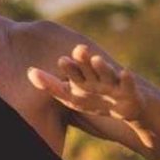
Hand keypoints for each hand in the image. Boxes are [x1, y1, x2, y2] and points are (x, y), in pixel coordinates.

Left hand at [26, 44, 144, 121]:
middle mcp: (96, 77)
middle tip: (78, 49)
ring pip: (107, 73)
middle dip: (84, 60)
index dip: (69, 68)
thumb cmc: (93, 100)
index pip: (73, 72)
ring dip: (102, 66)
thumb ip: (51, 86)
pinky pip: (128, 84)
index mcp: (82, 78)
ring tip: (96, 59)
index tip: (61, 61)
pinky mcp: (129, 91)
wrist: (124, 110)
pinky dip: (127, 79)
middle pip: (89, 68)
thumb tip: (29, 72)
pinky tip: (125, 72)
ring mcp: (113, 84)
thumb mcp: (71, 97)